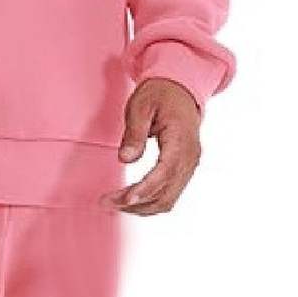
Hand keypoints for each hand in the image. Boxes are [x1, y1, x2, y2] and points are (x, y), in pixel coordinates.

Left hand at [101, 77, 201, 214]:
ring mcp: (190, 166)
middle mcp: (190, 158)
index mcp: (181, 140)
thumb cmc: (159, 94)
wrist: (180, 89)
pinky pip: (170, 193)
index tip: (125, 200)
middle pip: (166, 193)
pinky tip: (131, 200)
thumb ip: (135, 133)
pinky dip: (150, 201)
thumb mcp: (141, 105)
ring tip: (114, 204)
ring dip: (142, 207)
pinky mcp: (184, 169)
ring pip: (169, 199)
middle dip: (137, 203)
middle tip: (107, 202)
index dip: (145, 189)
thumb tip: (125, 159)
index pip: (165, 173)